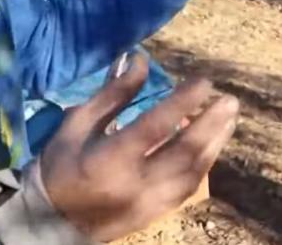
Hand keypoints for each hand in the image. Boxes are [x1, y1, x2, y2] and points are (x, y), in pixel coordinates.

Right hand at [39, 54, 238, 241]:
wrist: (52, 220)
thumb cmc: (61, 164)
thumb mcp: (78, 123)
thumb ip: (112, 94)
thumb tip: (140, 60)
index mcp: (109, 159)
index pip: (154, 127)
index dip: (181, 103)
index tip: (203, 82)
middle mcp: (134, 184)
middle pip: (183, 152)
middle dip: (210, 125)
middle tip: (229, 100)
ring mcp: (148, 203)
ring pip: (192, 173)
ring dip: (214, 144)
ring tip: (228, 118)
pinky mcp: (155, 213)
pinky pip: (187, 188)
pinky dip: (203, 165)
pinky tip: (212, 145)